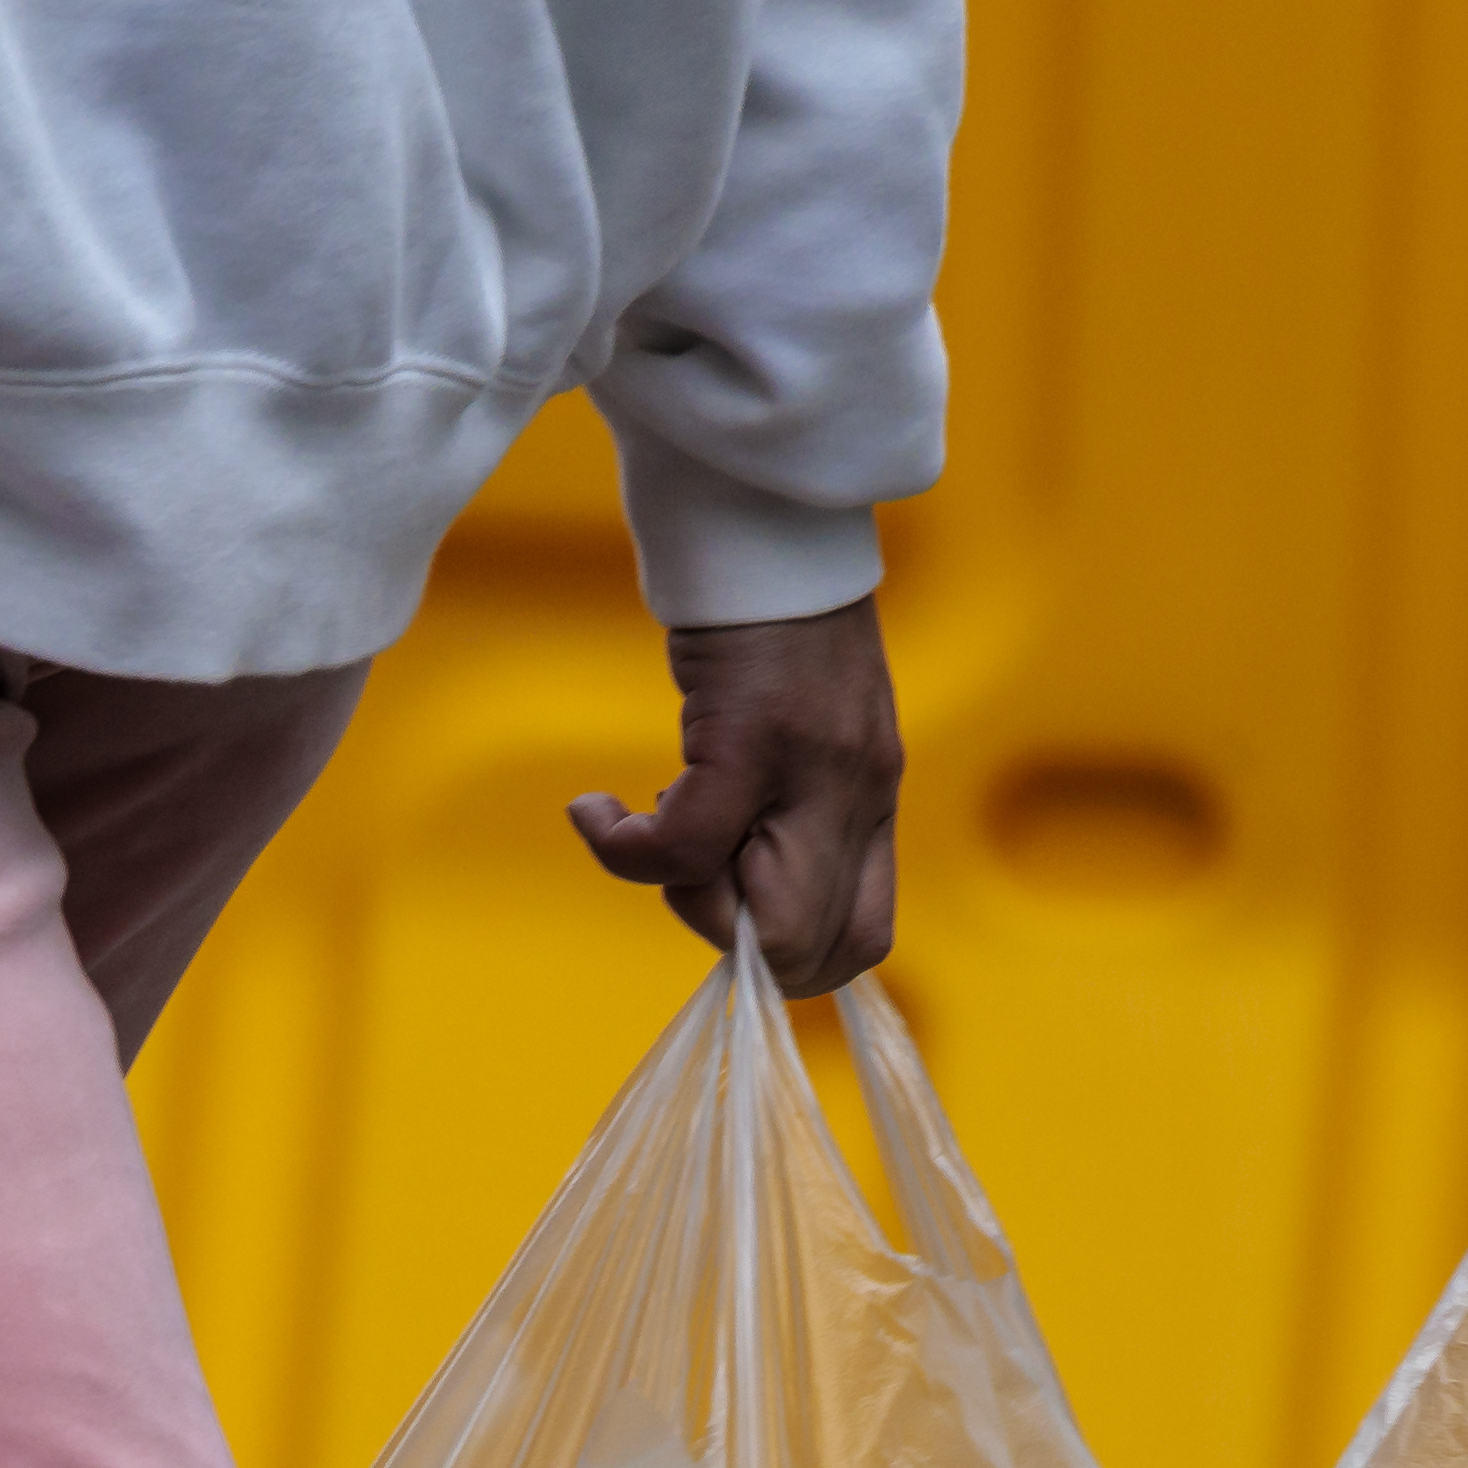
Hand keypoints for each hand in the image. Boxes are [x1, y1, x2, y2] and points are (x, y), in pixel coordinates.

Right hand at [570, 596, 903, 990]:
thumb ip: (794, 802)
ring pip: (757, 915)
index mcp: (872, 797)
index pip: (862, 938)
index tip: (724, 896)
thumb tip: (732, 888)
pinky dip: (627, 850)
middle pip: (816, 950)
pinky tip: (595, 810)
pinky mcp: (751, 735)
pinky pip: (686, 845)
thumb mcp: (808, 723)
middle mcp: (857, 793)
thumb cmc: (768, 618)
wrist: (762, 513)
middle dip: (733, 939)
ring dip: (681, 892)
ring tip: (644, 820)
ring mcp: (813, 769)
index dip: (788, 953)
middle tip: (682, 871)